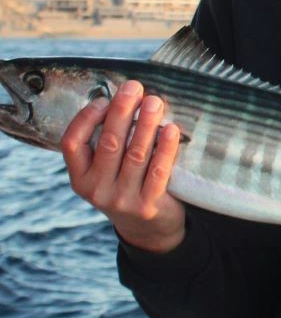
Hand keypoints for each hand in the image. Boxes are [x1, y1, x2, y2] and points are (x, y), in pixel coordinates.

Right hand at [61, 79, 186, 252]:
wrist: (149, 230)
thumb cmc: (128, 186)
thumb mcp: (107, 171)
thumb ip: (108, 144)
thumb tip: (123, 99)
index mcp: (80, 178)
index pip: (72, 143)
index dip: (86, 118)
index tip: (104, 98)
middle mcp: (96, 190)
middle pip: (109, 143)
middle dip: (122, 112)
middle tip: (134, 88)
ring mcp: (121, 200)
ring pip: (135, 154)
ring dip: (146, 124)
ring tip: (155, 102)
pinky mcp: (146, 206)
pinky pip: (158, 171)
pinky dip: (166, 148)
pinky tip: (171, 129)